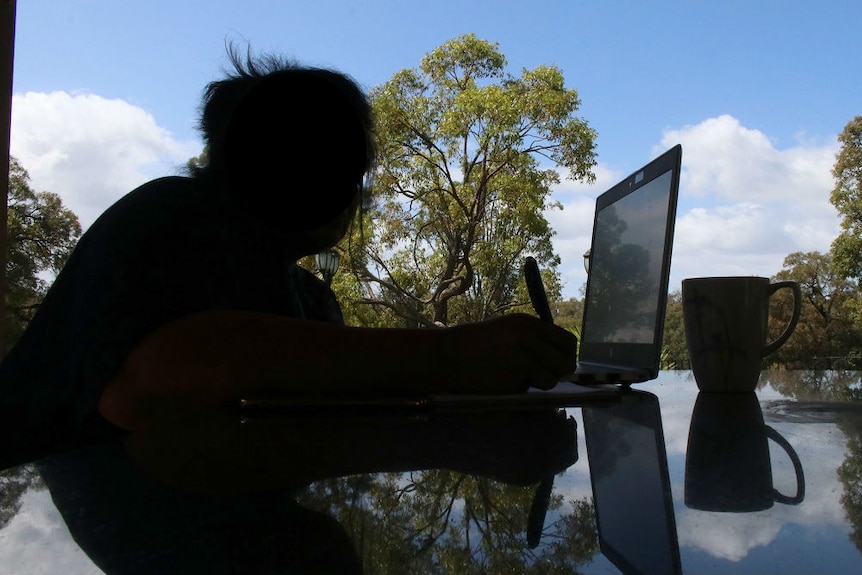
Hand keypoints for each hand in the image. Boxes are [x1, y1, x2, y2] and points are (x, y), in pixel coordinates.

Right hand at [447, 313, 576, 393]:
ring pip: (551, 379)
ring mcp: (523, 359)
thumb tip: (560, 356)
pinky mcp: (513, 378)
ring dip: (539, 383)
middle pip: (566, 362)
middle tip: (546, 375)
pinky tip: (502, 381)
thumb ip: (534, 338)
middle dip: (559, 372)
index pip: (567, 341)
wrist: (449, 355)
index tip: (560, 363)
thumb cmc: (476, 343)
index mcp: (529, 323)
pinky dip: (520, 388)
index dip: (567, 355)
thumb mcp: (508, 329)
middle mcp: (530, 338)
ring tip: (519, 377)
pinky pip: (529, 389)